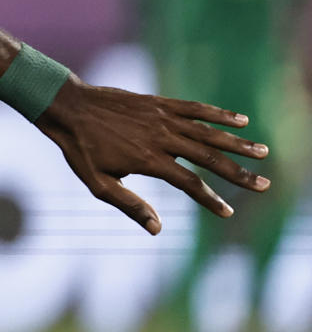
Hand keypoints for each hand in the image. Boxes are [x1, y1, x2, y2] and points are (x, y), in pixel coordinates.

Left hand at [37, 79, 269, 234]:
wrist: (66, 107)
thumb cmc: (80, 149)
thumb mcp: (97, 183)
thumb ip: (129, 205)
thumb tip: (157, 228)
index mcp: (147, 160)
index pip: (189, 183)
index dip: (210, 199)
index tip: (228, 213)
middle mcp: (160, 137)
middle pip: (208, 157)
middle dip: (239, 172)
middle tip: (265, 185)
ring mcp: (160, 117)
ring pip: (207, 132)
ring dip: (237, 143)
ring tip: (262, 151)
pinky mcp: (157, 102)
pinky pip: (194, 108)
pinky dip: (218, 113)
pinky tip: (240, 120)